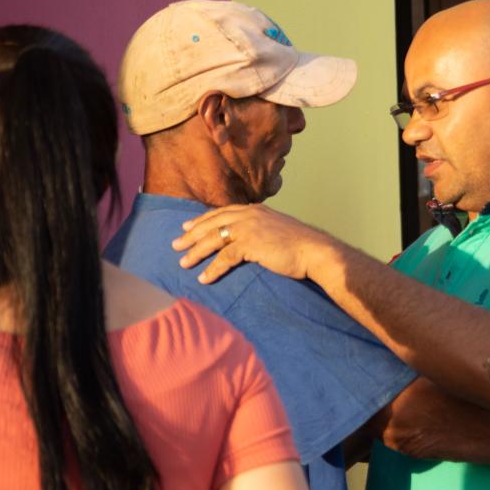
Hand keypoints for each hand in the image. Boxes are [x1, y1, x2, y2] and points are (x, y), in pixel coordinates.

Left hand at [173, 204, 337, 284]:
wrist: (315, 250)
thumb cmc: (300, 245)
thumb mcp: (277, 229)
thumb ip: (261, 229)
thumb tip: (250, 240)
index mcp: (255, 210)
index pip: (221, 212)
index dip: (202, 220)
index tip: (187, 226)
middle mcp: (249, 215)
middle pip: (212, 223)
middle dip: (191, 235)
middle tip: (175, 245)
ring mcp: (249, 228)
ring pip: (214, 239)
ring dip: (196, 252)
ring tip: (183, 263)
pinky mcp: (251, 244)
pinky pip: (224, 257)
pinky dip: (212, 269)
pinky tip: (204, 279)